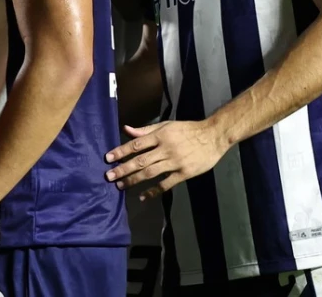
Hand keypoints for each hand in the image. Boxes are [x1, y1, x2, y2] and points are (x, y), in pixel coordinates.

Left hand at [104, 120, 229, 200]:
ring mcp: (175, 162)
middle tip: (109, 176)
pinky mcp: (184, 173)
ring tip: (120, 185)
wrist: (213, 136)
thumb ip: (145, 130)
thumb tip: (126, 129)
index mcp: (160, 136)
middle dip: (123, 169)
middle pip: (140, 161)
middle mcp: (165, 149)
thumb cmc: (187, 130)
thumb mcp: (166, 125)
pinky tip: (143, 196)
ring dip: (133, 180)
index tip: (108, 158)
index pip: (136, 144)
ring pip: (150, 173)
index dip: (121, 151)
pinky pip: (166, 184)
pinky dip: (153, 191)